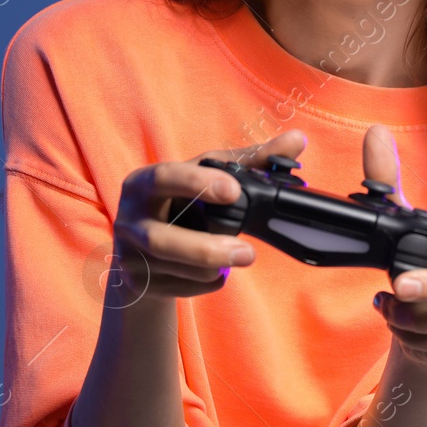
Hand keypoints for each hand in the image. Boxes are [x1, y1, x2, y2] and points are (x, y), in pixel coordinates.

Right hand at [110, 129, 308, 304]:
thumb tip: (298, 139)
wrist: (145, 252)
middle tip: (248, 253)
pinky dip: (205, 282)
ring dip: (211, 266)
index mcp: (143, 182)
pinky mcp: (138, 284)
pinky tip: (215, 272)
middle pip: (161, 239)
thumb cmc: (181, 204)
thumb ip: (251, 160)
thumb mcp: (208, 178)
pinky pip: (179, 287)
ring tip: (239, 256)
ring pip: (172, 268)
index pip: (165, 177)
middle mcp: (129, 219)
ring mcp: (129, 255)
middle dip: (206, 248)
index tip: (234, 190)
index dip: (197, 183)